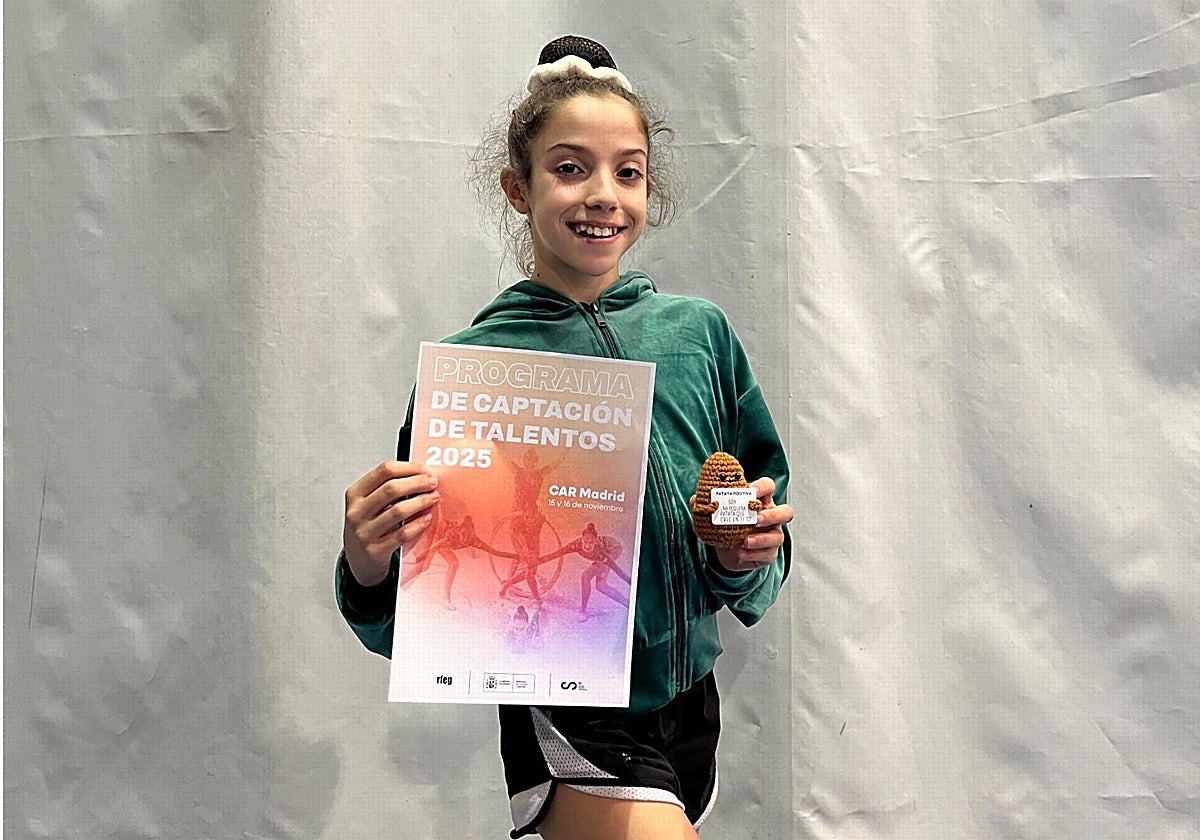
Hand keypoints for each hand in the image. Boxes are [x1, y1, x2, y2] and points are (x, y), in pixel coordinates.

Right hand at [343, 461, 439, 585]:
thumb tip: (421, 475)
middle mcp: (357, 512)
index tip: (424, 470)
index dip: (408, 468)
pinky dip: (418, 524)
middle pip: (392, 489)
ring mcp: (364, 532)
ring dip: (421, 501)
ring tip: (433, 498)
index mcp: (355, 494)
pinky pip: (402, 534)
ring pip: (399, 511)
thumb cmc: (368, 526)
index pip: (384, 471)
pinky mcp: (375, 550)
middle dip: (417, 483)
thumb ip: (389, 489)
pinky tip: (427, 518)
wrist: (358, 559)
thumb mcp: (370, 504)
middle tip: (432, 483)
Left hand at [711, 477, 792, 572]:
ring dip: (762, 539)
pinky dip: (754, 555)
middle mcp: (771, 517)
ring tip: (745, 541)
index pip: (768, 487)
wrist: (727, 551)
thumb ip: (706, 504)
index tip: (751, 490)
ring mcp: (772, 536)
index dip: (763, 487)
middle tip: (755, 519)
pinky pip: (768, 554)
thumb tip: (695, 499)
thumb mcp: (715, 513)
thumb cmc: (726, 525)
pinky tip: (741, 553)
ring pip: (779, 536)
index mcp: (759, 501)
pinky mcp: (769, 553)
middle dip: (772, 515)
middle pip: (785, 512)